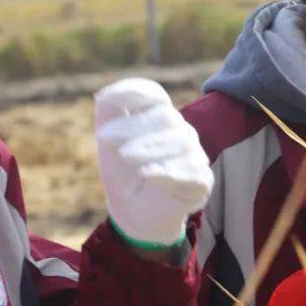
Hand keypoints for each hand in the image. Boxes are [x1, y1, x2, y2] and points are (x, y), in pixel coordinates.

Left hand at [95, 78, 213, 247]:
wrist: (133, 212)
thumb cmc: (123, 172)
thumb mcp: (108, 138)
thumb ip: (109, 109)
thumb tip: (105, 93)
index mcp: (158, 117)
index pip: (153, 95)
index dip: (131, 96)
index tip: (108, 109)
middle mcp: (181, 132)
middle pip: (166, 116)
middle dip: (134, 127)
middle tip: (104, 139)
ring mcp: (194, 155)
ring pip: (181, 141)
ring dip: (149, 146)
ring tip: (125, 157)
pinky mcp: (201, 181)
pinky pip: (192, 170)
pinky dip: (167, 171)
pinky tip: (147, 174)